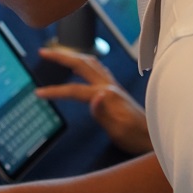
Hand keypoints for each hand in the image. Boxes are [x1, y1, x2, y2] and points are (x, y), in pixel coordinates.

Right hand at [36, 47, 151, 154]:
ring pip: (90, 63)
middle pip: (82, 64)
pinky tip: (81, 65)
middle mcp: (110, 86)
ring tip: (58, 54)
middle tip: (43, 53)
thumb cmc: (136, 138)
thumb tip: (94, 96)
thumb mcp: (119, 131)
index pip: (74, 90)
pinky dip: (84, 62)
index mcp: (107, 95)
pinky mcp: (116, 90)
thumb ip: (104, 113)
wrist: (153, 139)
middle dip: (61, 56)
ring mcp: (113, 86)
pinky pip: (97, 68)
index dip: (55, 91)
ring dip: (72, 55)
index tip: (38, 93)